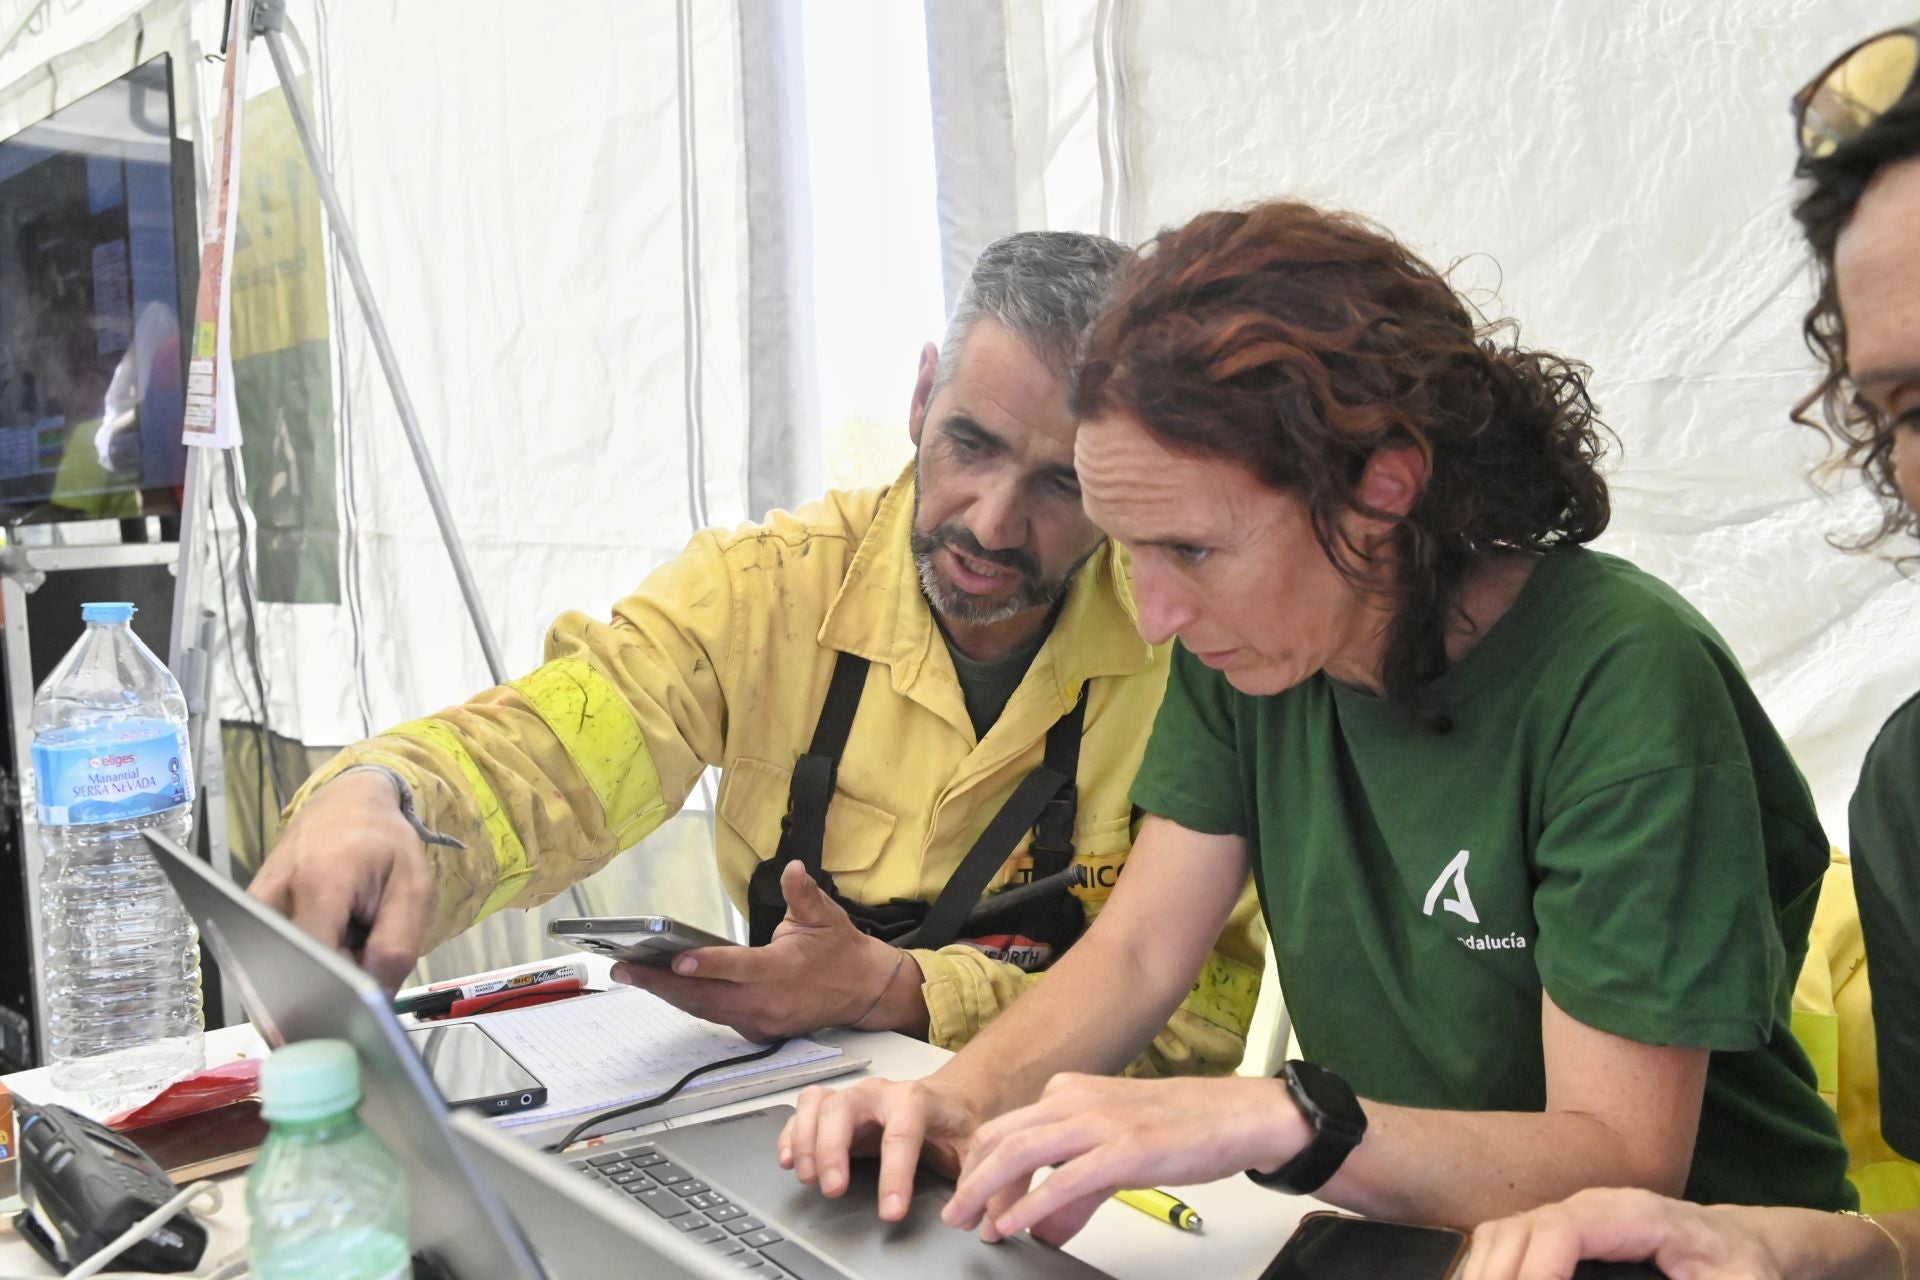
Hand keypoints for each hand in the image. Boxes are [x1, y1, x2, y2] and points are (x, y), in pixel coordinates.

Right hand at [248, 770, 433, 990]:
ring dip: (315, 978)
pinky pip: (272, 958)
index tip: (360, 1017)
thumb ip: (397, 946)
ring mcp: (250, 908)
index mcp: (319, 883)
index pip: (316, 964)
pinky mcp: (244, 917)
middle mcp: (272, 897)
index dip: (339, 997)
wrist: (346, 805)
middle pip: (291, 973)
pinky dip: (303, 965)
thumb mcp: (414, 889)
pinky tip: (328, 952)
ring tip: (346, 958)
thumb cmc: (385, 845)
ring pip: (279, 971)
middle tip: (358, 996)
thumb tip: (371, 1002)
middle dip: (327, 995)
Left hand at [614, 859, 924, 1040]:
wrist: (864, 993)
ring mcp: (761, 1020)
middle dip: (663, 984)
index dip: (706, 965)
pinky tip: (663, 987)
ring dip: (668, 994)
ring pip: (706, 1009)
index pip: (739, 968)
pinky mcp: (757, 1029)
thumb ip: (804, 894)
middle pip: (707, 996)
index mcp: (783, 970)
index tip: (676, 959)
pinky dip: (688, 1002)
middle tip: (624, 969)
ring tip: (632, 975)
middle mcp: (768, 1001)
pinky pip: (716, 1016)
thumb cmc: (841, 951)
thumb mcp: (827, 916)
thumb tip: (792, 869)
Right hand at [778, 1073, 982, 1220]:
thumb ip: (971, 1174)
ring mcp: (854, 1097)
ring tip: (808, 1176)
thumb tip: (966, 1211)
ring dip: (806, 1141)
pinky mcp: (836, 1108)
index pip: (901, 1134)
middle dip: (832, 1149)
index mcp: (916, 1100)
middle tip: (834, 1190)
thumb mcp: (972, 1145)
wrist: (948, 1098)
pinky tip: (789, 1159)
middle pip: (843, 1109)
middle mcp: (879, 1093)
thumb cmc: (955, 1122)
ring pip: (818, 1104)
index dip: (894, 1175)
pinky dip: (791, 1134)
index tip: (891, 1210)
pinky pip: (803, 1110)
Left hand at [945, 1073, 1306, 1245]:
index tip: (969, 1200)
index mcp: (1070, 1092)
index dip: (978, 1168)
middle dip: (970, 1180)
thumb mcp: (1117, 1155)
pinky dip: (1031, 1204)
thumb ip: (1076, 1193)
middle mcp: (1076, 1099)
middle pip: (1000, 1137)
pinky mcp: (1124, 1149)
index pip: (1005, 1127)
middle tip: (955, 1215)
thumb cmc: (1183, 1127)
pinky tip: (1016, 1225)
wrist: (1238, 1115)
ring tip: (973, 1223)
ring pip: (1021, 1151)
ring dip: (987, 1191)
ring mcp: (1099, 1121)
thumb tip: (1043, 1227)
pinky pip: (1064, 1179)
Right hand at [1465, 1188, 1789, 1279]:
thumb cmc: (1744, 1271)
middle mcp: (1592, 1208)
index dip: (1537, 1269)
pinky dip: (1487, 1270)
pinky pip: (1506, 1243)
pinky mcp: (1562, 1233)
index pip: (1565, 1229)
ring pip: (1502, 1236)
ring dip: (1482, 1274)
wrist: (1743, 1245)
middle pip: (1518, 1231)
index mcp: (1636, 1216)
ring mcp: (1572, 1217)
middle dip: (1496, 1277)